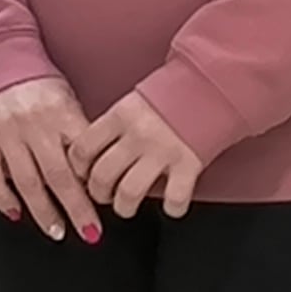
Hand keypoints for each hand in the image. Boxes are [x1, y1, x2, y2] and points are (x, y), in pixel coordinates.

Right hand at [0, 76, 107, 243]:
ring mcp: (5, 133)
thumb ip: (79, 134)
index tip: (107, 205)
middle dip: (77, 209)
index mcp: (61, 113)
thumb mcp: (67, 101)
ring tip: (56, 232)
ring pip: (26, 183)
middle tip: (90, 232)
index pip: (83, 156)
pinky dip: (4, 199)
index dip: (95, 184)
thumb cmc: (37, 85)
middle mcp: (34, 124)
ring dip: (43, 212)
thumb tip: (100, 172)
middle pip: (59, 176)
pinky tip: (16, 214)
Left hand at [80, 90, 208, 221]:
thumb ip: (115, 127)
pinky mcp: (189, 163)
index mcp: (120, 116)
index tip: (82, 175)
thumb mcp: (134, 102)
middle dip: (98, 193)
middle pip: (101, 176)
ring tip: (127, 206)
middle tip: (104, 196)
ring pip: (129, 192)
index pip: (82, 148)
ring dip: (124, 206)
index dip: (78, 168)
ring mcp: (163, 150)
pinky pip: (175, 198)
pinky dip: (172, 208)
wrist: (213, 83)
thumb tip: (93, 152)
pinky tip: (171, 206)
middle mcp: (138, 134)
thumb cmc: (174, 93)